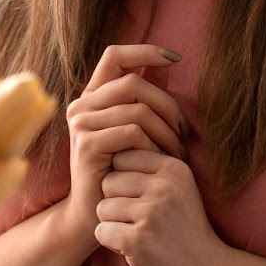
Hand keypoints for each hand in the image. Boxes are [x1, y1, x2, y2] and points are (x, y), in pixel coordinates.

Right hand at [63, 44, 186, 240]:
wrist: (96, 214)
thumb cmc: (123, 173)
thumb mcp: (136, 133)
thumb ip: (145, 101)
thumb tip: (168, 64)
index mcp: (93, 97)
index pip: (115, 55)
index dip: (145, 50)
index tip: (176, 58)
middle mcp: (82, 105)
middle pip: (133, 83)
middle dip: (167, 105)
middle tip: (184, 132)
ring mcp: (81, 124)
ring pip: (137, 108)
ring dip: (166, 130)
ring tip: (177, 153)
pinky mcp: (87, 144)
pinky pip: (132, 132)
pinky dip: (154, 145)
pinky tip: (161, 161)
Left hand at [95, 149, 231, 265]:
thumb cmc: (186, 231)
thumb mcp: (180, 189)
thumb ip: (150, 170)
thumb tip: (112, 149)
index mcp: (174, 169)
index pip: (122, 158)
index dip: (124, 181)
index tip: (143, 200)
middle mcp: (163, 187)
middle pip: (108, 182)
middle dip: (116, 203)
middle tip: (141, 222)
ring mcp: (150, 214)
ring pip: (102, 208)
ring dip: (114, 225)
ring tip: (141, 235)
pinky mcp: (137, 240)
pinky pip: (101, 231)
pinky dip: (112, 243)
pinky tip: (135, 249)